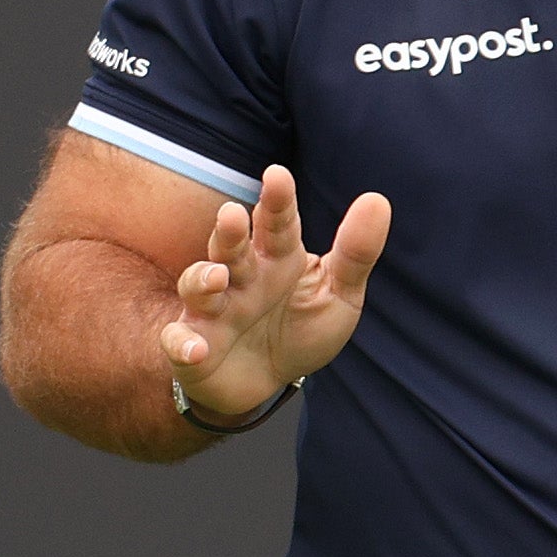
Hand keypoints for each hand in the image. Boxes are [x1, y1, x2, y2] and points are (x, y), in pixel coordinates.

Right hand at [157, 165, 390, 418]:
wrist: (267, 382)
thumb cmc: (301, 329)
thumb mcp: (338, 294)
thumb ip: (356, 253)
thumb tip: (378, 200)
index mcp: (277, 259)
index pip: (277, 224)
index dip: (277, 201)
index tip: (277, 174)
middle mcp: (241, 279)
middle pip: (231, 248)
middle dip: (229, 232)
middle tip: (232, 215)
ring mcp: (213, 311)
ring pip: (198, 286)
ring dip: (202, 280)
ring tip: (217, 277)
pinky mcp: (193, 348)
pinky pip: (179, 342)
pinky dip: (182, 344)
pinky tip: (196, 348)